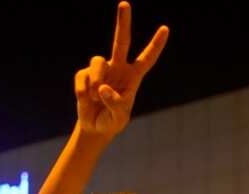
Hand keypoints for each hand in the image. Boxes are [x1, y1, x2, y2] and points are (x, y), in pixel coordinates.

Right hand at [75, 2, 167, 138]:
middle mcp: (118, 68)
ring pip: (97, 60)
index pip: (147, 58)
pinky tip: (87, 100)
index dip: (156, 45)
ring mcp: (101, 69)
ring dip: (96, 78)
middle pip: (121, 41)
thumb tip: (103, 88)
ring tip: (95, 97)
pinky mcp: (85, 74)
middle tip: (124, 3)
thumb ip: (116, 104)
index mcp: (133, 77)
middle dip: (123, 22)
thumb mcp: (119, 118)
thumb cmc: (112, 121)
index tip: (165, 29)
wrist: (95, 127)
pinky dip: (83, 91)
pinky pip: (83, 77)